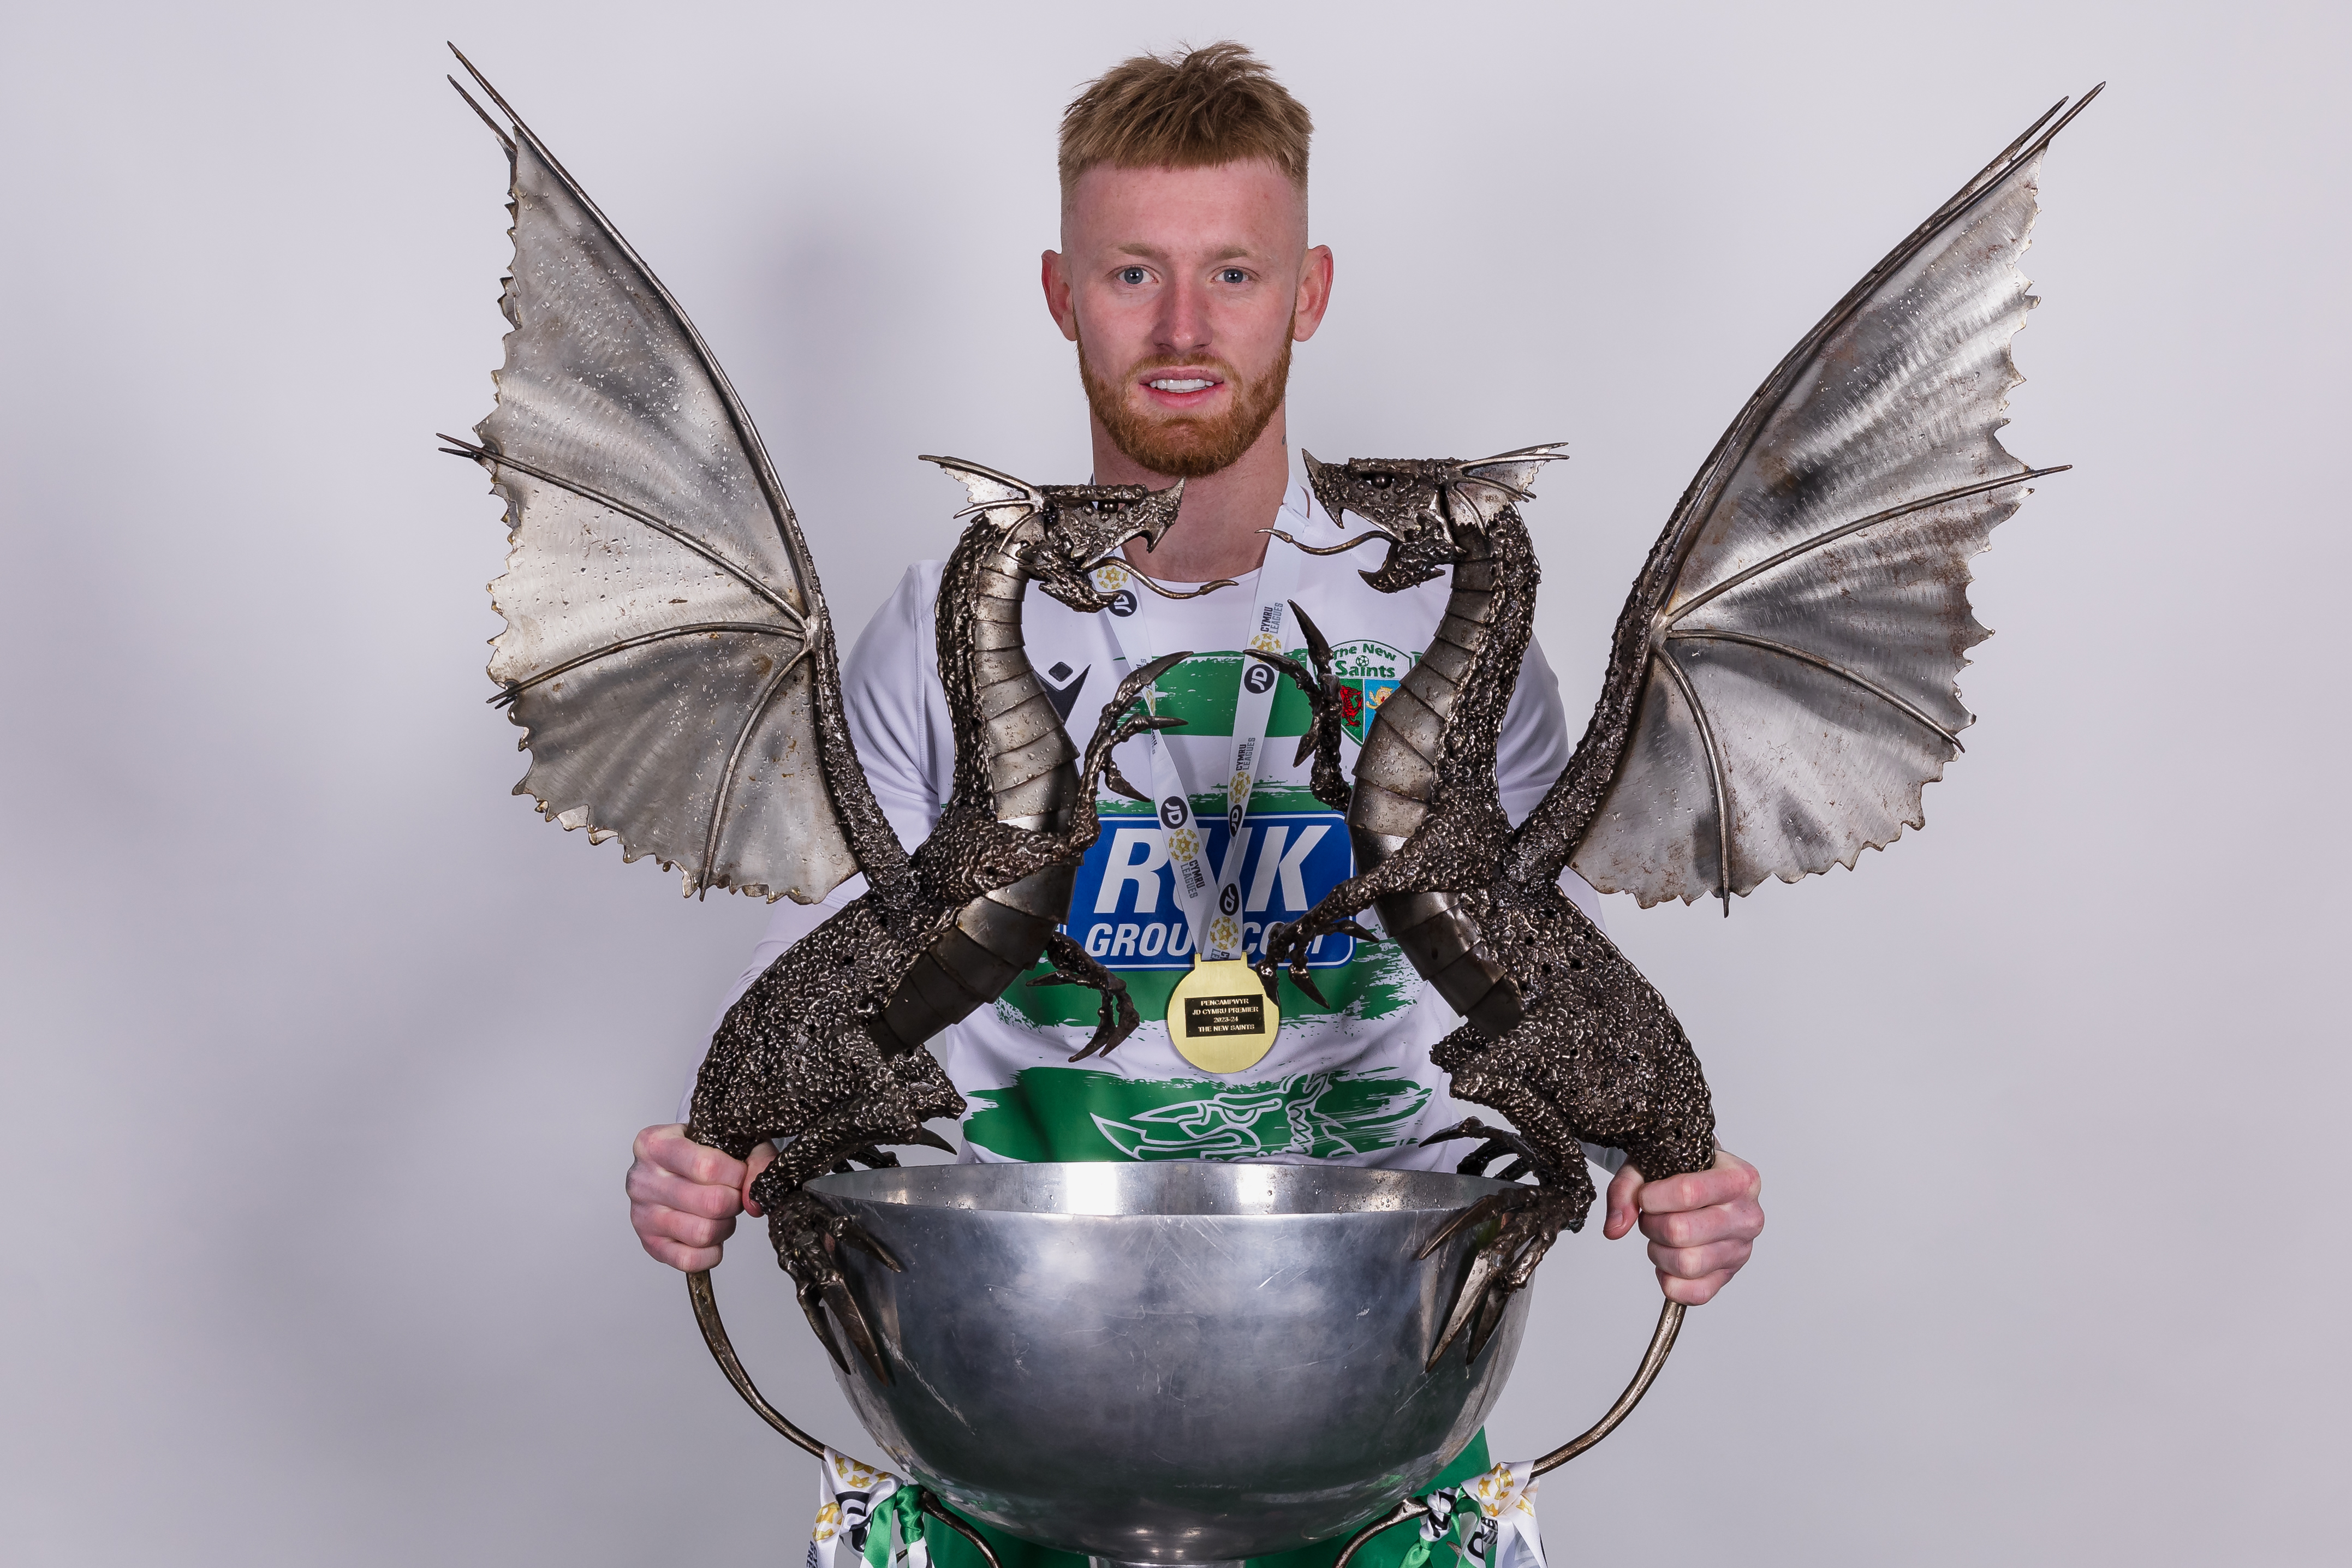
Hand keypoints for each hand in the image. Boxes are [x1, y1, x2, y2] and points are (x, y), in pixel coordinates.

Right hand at [625, 1123, 775, 1271]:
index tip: (741, 1172)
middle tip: (733, 1194)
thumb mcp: (729, 1138)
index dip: (737, 1174)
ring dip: (725, 1226)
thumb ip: (756, 1158)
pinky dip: (711, 1253)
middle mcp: (643, 1180)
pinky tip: (713, 1236)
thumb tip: (754, 1201)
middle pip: (711, 1203)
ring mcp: (642, 1214)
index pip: (707, 1167)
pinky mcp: (649, 1244)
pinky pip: (689, 1260)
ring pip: (702, 1233)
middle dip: (735, 1201)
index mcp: (655, 1145)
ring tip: (722, 1213)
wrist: (669, 1164)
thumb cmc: (700, 1149)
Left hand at [1602, 1146, 1762, 1304]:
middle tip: (1651, 1215)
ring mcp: (1741, 1250)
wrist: (1708, 1182)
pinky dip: (1669, 1280)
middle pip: (1680, 1232)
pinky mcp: (1728, 1276)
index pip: (1687, 1193)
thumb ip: (1626, 1188)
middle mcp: (1747, 1216)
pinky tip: (1669, 1257)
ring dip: (1658, 1251)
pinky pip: (1694, 1294)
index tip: (1645, 1194)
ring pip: (1685, 1264)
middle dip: (1651, 1224)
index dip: (1652, 1197)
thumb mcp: (1653, 1163)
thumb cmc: (1685, 1171)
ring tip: (1661, 1235)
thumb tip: (1614, 1229)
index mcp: (1739, 1179)